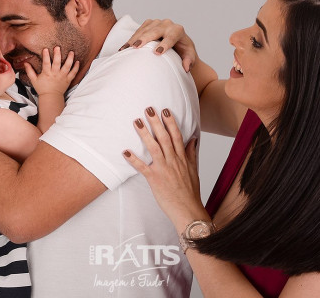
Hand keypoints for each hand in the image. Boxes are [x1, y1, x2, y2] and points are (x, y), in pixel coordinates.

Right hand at [24, 47, 78, 95]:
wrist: (51, 97)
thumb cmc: (42, 88)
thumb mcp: (34, 80)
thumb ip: (30, 71)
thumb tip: (25, 63)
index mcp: (47, 73)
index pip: (46, 63)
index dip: (46, 56)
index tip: (46, 49)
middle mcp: (55, 74)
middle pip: (57, 63)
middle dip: (57, 54)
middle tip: (58, 47)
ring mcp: (63, 77)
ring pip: (67, 67)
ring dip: (70, 59)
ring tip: (71, 52)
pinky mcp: (68, 80)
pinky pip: (73, 73)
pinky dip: (76, 67)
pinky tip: (78, 61)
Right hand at [119, 19, 196, 72]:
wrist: (178, 43)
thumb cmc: (184, 51)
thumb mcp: (190, 57)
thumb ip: (189, 61)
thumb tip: (186, 68)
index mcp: (178, 30)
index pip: (171, 37)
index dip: (164, 44)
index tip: (157, 52)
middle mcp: (168, 24)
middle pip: (155, 31)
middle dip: (145, 39)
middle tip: (136, 47)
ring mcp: (157, 22)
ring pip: (145, 30)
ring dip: (134, 39)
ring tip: (126, 49)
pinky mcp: (149, 24)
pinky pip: (139, 30)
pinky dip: (131, 39)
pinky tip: (124, 47)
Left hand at [123, 107, 208, 229]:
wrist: (188, 210)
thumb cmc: (190, 192)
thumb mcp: (194, 170)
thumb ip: (191, 153)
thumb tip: (193, 139)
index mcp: (182, 158)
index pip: (177, 136)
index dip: (171, 122)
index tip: (165, 111)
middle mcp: (173, 161)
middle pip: (164, 137)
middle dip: (156, 122)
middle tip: (148, 109)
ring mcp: (164, 169)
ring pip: (153, 148)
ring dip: (144, 134)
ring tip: (136, 122)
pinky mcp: (155, 179)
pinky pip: (142, 168)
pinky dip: (133, 160)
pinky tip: (125, 151)